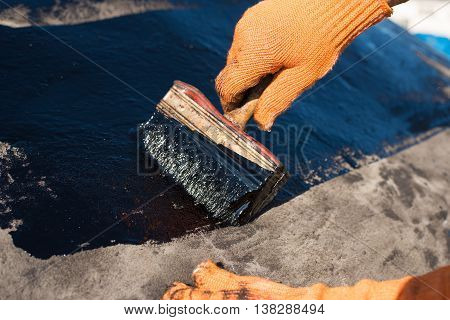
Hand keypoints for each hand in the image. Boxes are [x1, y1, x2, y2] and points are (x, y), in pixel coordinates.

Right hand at [216, 0, 391, 129]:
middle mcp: (243, 37)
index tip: (243, 117)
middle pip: (230, 74)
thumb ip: (276, 101)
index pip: (227, 88)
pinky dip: (254, 56)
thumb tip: (260, 122)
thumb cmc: (321, 41)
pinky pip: (245, 43)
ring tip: (275, 74)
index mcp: (252, 54)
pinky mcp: (253, 16)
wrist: (334, 3)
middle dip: (241, 90)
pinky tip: (276, 57)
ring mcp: (246, 24)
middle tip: (263, 99)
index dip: (232, 107)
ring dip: (248, 72)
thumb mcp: (301, 78)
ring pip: (237, 59)